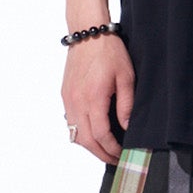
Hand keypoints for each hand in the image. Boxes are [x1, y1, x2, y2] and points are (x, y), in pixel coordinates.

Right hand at [62, 35, 134, 163]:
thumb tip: (127, 128)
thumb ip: (126, 105)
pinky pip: (70, 122)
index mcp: (93, 99)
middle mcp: (76, 102)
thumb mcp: (126, 78)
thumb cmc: (109, 51)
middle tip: (115, 159)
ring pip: (75, 134)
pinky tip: (92, 132)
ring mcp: (68, 99)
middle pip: (86, 141)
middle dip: (101, 154)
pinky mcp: (65, 95)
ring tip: (105, 149)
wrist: (88, 33)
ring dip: (89, 146)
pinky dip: (80, 133)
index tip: (122, 154)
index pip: (101, 136)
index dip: (112, 149)